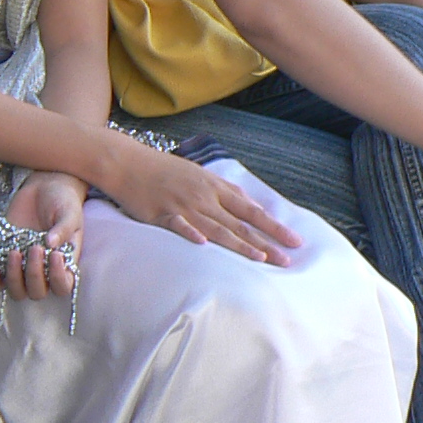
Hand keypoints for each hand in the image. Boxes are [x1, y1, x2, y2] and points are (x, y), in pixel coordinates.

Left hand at [0, 173, 86, 300]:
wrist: (43, 188)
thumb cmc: (62, 202)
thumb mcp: (69, 213)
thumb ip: (64, 228)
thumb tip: (51, 243)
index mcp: (63, 264)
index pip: (63, 286)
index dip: (57, 278)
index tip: (54, 255)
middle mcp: (43, 270)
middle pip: (37, 292)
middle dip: (34, 275)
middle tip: (34, 248)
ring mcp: (22, 267)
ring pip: (16, 291)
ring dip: (13, 277)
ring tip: (14, 252)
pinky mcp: (4, 259)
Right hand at [94, 140, 300, 263]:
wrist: (127, 162)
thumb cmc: (164, 169)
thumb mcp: (200, 174)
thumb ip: (225, 190)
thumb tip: (250, 205)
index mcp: (215, 188)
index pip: (252, 212)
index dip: (274, 227)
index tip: (295, 241)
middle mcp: (204, 198)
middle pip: (240, 225)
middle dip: (266, 243)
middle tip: (287, 260)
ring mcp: (182, 206)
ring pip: (216, 229)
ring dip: (239, 245)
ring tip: (260, 259)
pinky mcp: (159, 214)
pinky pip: (178, 225)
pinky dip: (190, 233)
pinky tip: (203, 244)